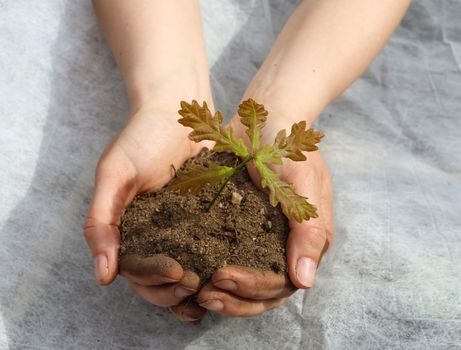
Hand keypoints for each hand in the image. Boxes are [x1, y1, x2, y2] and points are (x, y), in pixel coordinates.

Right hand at [83, 104, 210, 320]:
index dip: (154, 282)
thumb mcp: (114, 175)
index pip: (137, 272)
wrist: (177, 111)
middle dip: (177, 291)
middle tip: (198, 285)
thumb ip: (101, 221)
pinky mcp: (209, 219)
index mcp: (129, 233)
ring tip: (216, 293)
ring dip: (199, 289)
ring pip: (189, 272)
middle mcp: (155, 237)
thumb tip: (102, 277)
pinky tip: (234, 273)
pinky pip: (213, 248)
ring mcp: (183, 230)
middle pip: (162, 281)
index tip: (178, 276)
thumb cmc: (141, 139)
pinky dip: (220, 265)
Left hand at [196, 117, 332, 316]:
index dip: (253, 288)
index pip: (281, 283)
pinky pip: (229, 261)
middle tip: (204, 294)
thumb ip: (309, 230)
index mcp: (305, 242)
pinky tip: (194, 277)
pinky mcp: (240, 232)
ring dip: (224, 294)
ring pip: (246, 285)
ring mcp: (262, 241)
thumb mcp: (302, 183)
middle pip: (263, 292)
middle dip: (235, 297)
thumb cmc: (286, 147)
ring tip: (197, 292)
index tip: (223, 277)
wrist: (262, 121)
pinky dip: (213, 274)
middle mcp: (285, 248)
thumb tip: (305, 282)